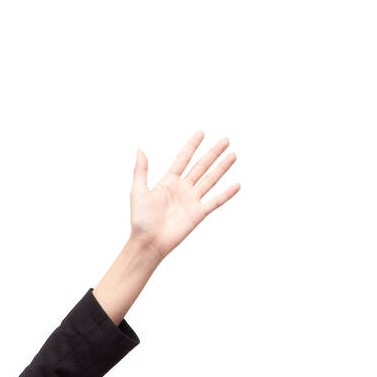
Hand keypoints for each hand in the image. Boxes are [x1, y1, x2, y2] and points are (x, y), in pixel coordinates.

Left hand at [130, 131, 239, 259]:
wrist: (148, 243)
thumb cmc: (140, 220)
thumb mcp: (138, 191)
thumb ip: (141, 170)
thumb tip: (140, 149)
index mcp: (168, 182)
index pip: (183, 159)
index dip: (192, 147)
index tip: (201, 133)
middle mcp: (182, 189)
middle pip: (201, 166)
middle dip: (213, 153)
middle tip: (225, 140)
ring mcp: (191, 201)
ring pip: (210, 180)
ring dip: (222, 167)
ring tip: (233, 155)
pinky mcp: (198, 214)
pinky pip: (215, 201)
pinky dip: (226, 193)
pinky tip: (237, 184)